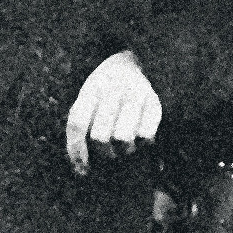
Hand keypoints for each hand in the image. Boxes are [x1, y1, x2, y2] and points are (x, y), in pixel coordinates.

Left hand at [64, 49, 161, 176]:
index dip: (76, 151)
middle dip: (103, 153)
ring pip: (123, 139)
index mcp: (91, 89)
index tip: (82, 170)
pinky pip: (146, 136)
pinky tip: (141, 139)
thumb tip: (81, 170)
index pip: (77, 124)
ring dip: (123, 151)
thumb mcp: (86, 101)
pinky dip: (143, 144)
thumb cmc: (104, 93)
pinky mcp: (155, 102)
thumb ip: (78, 128)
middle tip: (109, 153)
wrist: (134, 62)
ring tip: (125, 146)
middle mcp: (112, 88)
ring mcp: (135, 93)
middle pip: (100, 137)